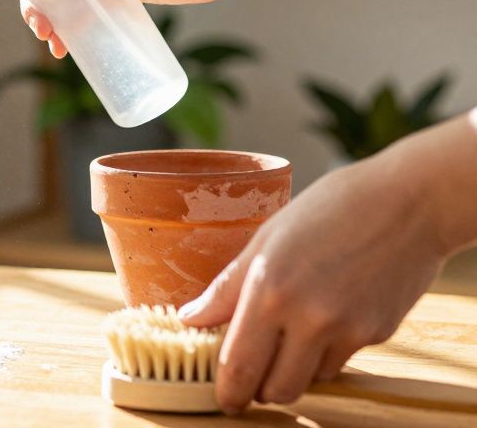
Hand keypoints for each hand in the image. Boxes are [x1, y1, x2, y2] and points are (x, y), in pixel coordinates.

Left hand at [177, 143, 451, 412]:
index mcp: (270, 290)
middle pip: (276, 390)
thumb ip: (227, 287)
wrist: (410, 202)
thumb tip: (189, 318)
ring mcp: (347, 330)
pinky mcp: (377, 334)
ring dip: (294, 369)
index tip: (223, 397)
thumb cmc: (330, 208)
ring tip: (292, 333)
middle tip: (252, 375)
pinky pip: (341, 360)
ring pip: (309, 379)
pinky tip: (330, 312)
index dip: (228, 391)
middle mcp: (308, 318)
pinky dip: (327, 351)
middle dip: (259, 390)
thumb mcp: (267, 237)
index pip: (238, 365)